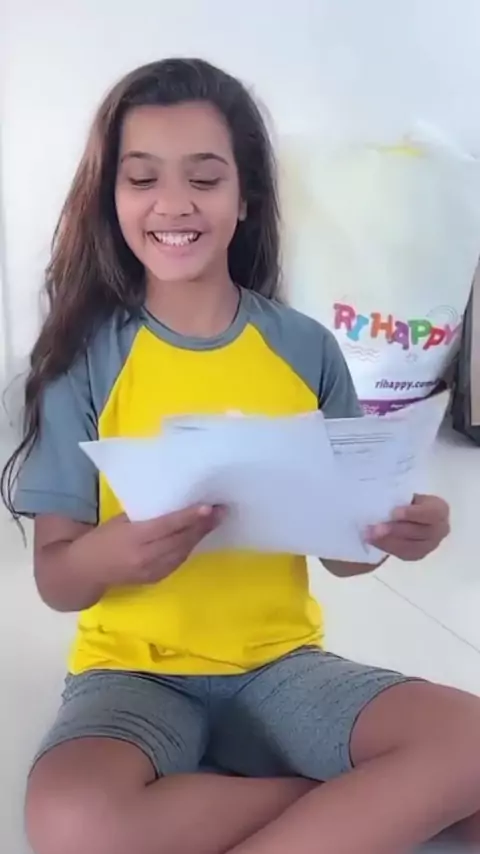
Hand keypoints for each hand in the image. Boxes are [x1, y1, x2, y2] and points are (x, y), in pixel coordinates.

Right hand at [77, 504, 222, 586]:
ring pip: (183, 552)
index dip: (189, 517)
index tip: (209, 507)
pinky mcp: (155, 579)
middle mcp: (145, 556)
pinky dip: (189, 547)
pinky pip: (177, 561)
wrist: (85, 571)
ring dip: (200, 536)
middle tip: (222, 510)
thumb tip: (175, 504)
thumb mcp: (120, 521)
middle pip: (180, 540)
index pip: (167, 526)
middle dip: (203, 526)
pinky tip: (198, 536)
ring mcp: (151, 571)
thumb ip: (145, 516)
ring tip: (216, 520)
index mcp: (133, 537)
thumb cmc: (101, 538)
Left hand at [366, 494, 449, 561]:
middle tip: (375, 528)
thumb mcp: (405, 493)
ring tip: (369, 535)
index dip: (412, 514)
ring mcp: (431, 544)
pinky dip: (387, 547)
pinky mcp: (419, 554)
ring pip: (412, 546)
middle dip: (395, 530)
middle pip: (420, 532)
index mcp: (440, 509)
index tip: (393, 512)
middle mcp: (441, 529)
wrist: (406, 515)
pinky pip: (404, 554)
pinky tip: (373, 541)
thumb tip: (383, 499)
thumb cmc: (405, 500)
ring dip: (388, 541)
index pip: (431, 513)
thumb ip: (399, 497)